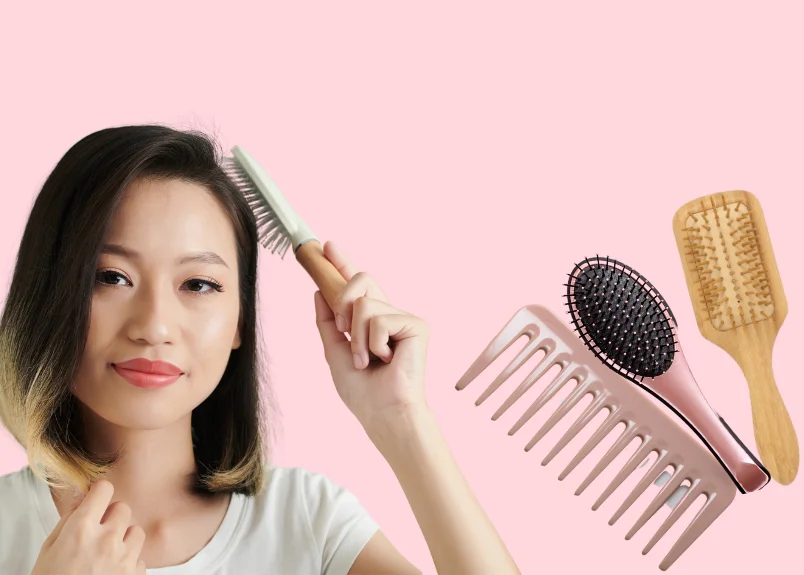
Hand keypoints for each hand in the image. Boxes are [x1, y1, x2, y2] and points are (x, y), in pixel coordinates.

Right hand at [30, 480, 145, 574]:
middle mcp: (107, 539)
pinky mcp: (135, 574)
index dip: (100, 494)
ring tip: (108, 553)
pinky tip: (114, 571)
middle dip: (112, 517)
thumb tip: (82, 500)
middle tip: (100, 532)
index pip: (104, 490)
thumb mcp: (49, 550)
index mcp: (82, 529)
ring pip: (136, 531)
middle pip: (123, 508)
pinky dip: (130, 562)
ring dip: (125, 539)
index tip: (97, 500)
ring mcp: (124, 557)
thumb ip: (68, 522)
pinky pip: (140, 557)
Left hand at [314, 241, 429, 431]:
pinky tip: (386, 360)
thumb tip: (318, 292)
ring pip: (365, 303)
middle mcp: (388, 314)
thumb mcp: (334, 352)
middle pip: (361, 280)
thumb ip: (327, 322)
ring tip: (368, 361)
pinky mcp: (416, 325)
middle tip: (343, 331)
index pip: (357, 285)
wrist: (383, 412)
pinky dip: (373, 343)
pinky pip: (379, 318)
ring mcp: (403, 318)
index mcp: (370, 321)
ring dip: (357, 338)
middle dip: (342, 301)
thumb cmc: (363, 391)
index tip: (328, 246)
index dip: (343, 263)